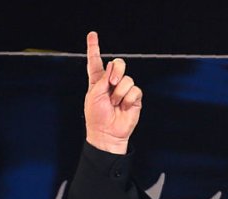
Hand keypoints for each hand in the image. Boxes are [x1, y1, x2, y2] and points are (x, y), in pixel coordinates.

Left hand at [84, 32, 142, 153]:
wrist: (107, 134)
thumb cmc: (96, 117)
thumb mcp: (94, 95)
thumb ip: (103, 79)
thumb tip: (112, 66)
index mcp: (97, 81)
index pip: (96, 62)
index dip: (94, 48)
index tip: (92, 35)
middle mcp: (111, 83)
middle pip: (118, 64)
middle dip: (117, 70)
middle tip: (112, 83)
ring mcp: (123, 90)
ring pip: (127, 79)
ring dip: (119, 93)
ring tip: (115, 104)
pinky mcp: (134, 98)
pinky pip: (135, 90)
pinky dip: (128, 99)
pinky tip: (124, 107)